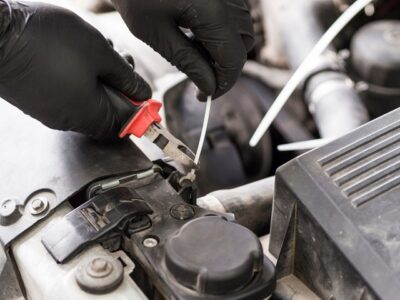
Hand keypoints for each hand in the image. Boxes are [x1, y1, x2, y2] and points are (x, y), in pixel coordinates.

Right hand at [0, 1, 150, 140]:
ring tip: (99, 51)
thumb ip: (126, 77)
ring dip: (100, 77)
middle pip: (106, 112)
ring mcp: (50, 111)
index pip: (123, 127)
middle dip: (120, 86)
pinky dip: (80, 78)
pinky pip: (68, 95)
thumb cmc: (47, 41)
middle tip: (121, 62)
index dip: (137, 111)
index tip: (142, 93)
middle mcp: (69, 120)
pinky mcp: (37, 99)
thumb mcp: (101, 54)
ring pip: (88, 100)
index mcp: (89, 115)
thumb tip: (143, 92)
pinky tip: (77, 54)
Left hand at [111, 0, 253, 99]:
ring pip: (240, 30)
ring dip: (223, 50)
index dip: (223, 84)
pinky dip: (220, 32)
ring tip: (195, 56)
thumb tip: (208, 86)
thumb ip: (187, 62)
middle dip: (224, 68)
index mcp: (213, 12)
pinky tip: (196, 35)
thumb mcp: (157, 34)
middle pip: (242, 45)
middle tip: (200, 79)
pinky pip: (232, 15)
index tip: (205, 96)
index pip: (233, 59)